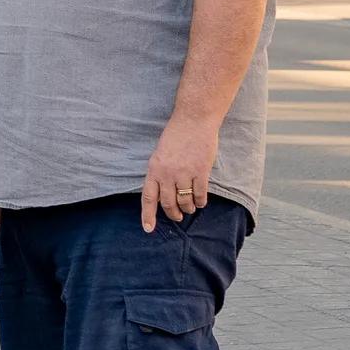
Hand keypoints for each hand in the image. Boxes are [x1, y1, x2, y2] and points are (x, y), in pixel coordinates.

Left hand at [140, 116, 219, 232]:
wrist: (193, 120)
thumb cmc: (176, 135)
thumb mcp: (160, 153)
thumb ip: (160, 172)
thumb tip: (161, 193)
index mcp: (154, 168)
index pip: (148, 197)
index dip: (148, 215)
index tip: (149, 229)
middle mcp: (167, 173)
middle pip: (168, 203)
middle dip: (174, 214)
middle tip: (178, 216)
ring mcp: (184, 173)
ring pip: (185, 202)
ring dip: (188, 208)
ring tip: (190, 208)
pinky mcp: (200, 172)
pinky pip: (200, 195)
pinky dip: (201, 202)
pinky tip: (201, 201)